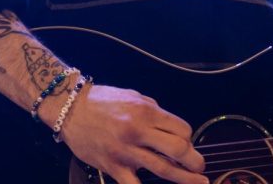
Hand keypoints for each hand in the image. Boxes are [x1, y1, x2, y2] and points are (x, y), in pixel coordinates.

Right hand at [48, 82, 207, 183]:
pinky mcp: (114, 167)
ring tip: (198, 182)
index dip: (189, 138)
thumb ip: (154, 112)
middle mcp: (139, 131)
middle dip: (195, 161)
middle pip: (179, 149)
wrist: (71, 110)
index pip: (182, 129)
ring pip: (164, 169)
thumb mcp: (134, 97)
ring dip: (185, 178)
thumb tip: (172, 128)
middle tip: (201, 167)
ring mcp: (127, 152)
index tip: (187, 143)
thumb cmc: (104, 101)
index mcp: (147, 112)